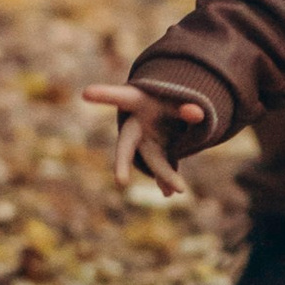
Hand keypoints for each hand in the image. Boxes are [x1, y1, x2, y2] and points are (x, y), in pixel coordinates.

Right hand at [81, 82, 206, 195]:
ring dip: (164, 174)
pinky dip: (168, 178)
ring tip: (173, 191)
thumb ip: (185, 103)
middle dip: (124, 162)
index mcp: (136, 102)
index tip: (87, 92)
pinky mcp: (161, 152)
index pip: (120, 96)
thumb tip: (197, 114)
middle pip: (128, 144)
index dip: (104, 94)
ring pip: (154, 160)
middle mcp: (137, 126)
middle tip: (120, 181)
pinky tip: (171, 192)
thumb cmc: (167, 96)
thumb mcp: (176, 94)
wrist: (166, 108)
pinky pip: (165, 166)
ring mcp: (148, 141)